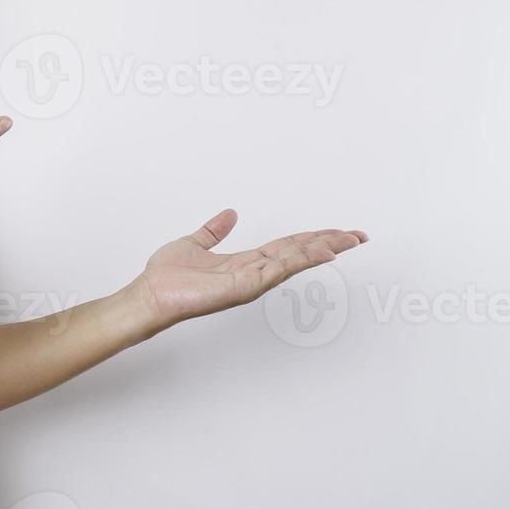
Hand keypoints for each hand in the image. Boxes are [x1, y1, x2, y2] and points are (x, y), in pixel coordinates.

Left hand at [127, 209, 368, 332]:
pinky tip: (321, 252)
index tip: (338, 232)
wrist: (149, 295)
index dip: (313, 238)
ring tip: (349, 240)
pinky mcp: (243, 287)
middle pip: (299, 253)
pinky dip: (301, 260)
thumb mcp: (195, 243)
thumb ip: (214, 231)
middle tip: (359, 236)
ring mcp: (251, 281)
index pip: (287, 247)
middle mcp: (253, 272)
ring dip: (322, 249)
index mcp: (245, 262)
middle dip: (329, 244)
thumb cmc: (167, 276)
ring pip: (294, 260)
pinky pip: (277, 270)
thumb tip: (229, 213)